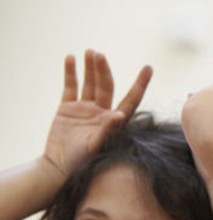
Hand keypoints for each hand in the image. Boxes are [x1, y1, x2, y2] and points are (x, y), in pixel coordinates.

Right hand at [43, 49, 151, 179]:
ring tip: (90, 51)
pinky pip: (70, 86)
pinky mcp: (67, 108)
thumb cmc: (82, 161)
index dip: (140, 84)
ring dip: (90, 67)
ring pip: (90, 83)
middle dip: (103, 70)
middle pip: (106, 86)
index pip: (131, 98)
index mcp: (114, 121)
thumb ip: (107, 130)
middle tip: (99, 54)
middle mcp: (102, 112)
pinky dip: (70, 72)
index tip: (148, 67)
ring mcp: (85, 108)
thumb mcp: (96, 146)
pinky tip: (70, 58)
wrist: (58, 167)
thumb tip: (120, 115)